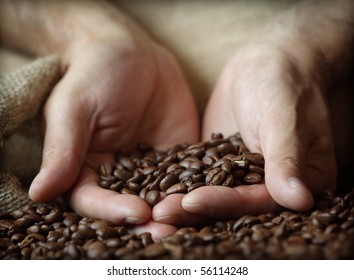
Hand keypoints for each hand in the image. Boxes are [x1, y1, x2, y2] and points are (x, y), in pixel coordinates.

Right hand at [12, 4, 199, 238]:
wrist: (131, 53)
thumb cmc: (93, 75)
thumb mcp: (74, 109)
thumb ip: (62, 150)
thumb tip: (38, 192)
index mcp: (86, 169)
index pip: (95, 200)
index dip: (113, 210)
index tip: (137, 213)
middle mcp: (119, 175)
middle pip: (132, 205)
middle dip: (151, 221)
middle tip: (171, 232)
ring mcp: (152, 167)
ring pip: (164, 195)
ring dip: (179, 210)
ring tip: (196, 219)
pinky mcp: (177, 155)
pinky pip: (189, 174)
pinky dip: (201, 185)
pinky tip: (217, 193)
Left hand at [153, 0, 353, 224]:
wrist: (266, 61)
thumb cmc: (283, 84)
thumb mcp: (284, 119)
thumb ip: (286, 159)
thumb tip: (298, 202)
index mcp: (295, 181)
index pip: (256, 202)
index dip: (224, 204)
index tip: (191, 202)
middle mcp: (268, 185)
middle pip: (230, 206)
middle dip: (195, 210)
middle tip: (159, 213)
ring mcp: (241, 175)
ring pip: (211, 195)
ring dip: (181, 202)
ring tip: (151, 206)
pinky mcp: (220, 162)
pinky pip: (200, 177)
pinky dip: (179, 183)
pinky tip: (153, 188)